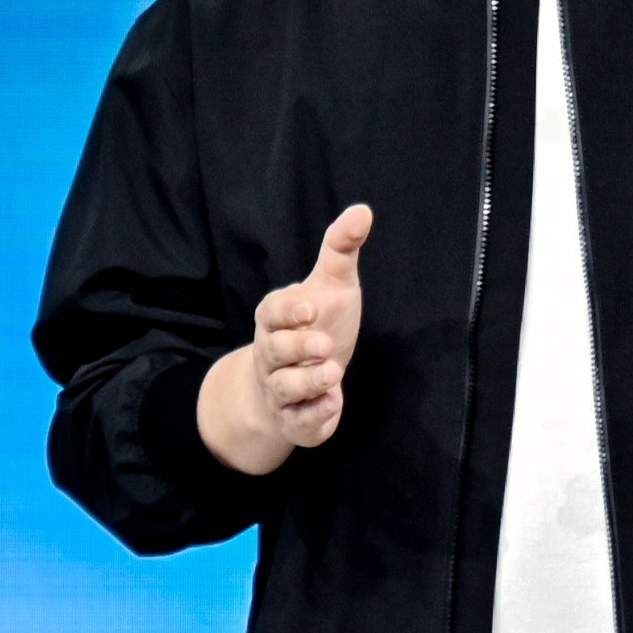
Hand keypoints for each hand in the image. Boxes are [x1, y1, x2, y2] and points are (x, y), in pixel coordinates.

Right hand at [201, 202, 368, 473]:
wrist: (296, 384)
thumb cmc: (314, 328)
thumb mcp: (331, 286)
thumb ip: (341, 249)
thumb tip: (362, 210)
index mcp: (277, 321)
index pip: (270, 312)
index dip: (287, 311)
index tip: (309, 307)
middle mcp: (273, 356)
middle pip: (273, 351)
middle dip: (297, 348)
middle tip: (324, 345)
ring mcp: (281, 391)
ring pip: (284, 389)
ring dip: (307, 382)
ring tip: (333, 372)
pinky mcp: (296, 421)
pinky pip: (298, 423)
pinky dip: (313, 417)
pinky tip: (333, 404)